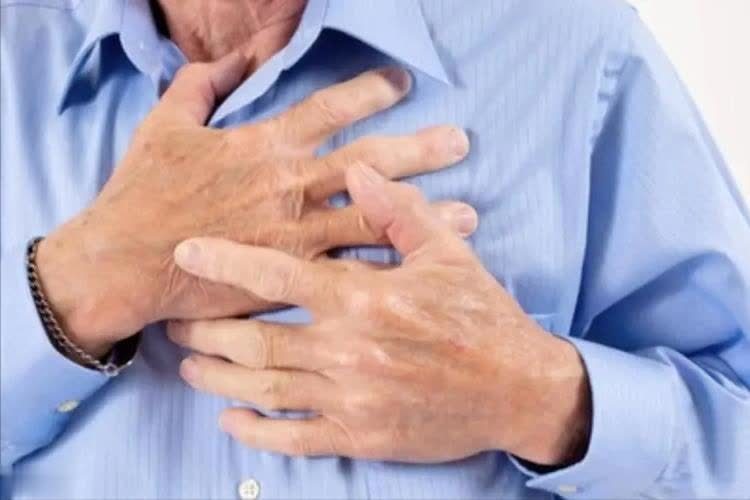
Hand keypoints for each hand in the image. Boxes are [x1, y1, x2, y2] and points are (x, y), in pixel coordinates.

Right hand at [36, 51, 474, 355]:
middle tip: (461, 142)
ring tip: (470, 213)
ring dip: (423, 214)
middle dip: (417, 150)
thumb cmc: (143, 192)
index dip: (368, 91)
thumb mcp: (166, 123)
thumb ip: (203, 84)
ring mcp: (295, 234)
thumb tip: (234, 57)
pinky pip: (349, 269)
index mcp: (263, 145)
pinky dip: (386, 267)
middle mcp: (289, 186)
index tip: (402, 84)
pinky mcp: (291, 276)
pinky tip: (420, 270)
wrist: (125, 261)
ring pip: (372, 219)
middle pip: (367, 163)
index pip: (326, 109)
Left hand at [168, 164, 590, 465]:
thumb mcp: (447, 254)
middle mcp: (349, 350)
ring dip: (218, 378)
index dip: (227, 262)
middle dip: (207, 330)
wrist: (519, 389)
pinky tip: (231, 420)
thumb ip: (396, 212)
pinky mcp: (361, 435)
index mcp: (365, 298)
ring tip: (188, 364)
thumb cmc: (481, 317)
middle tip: (177, 320)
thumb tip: (358, 170)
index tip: (186, 253)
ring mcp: (351, 398)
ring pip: (265, 389)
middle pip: (255, 341)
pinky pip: (295, 438)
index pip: (279, 276)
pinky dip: (256, 431)